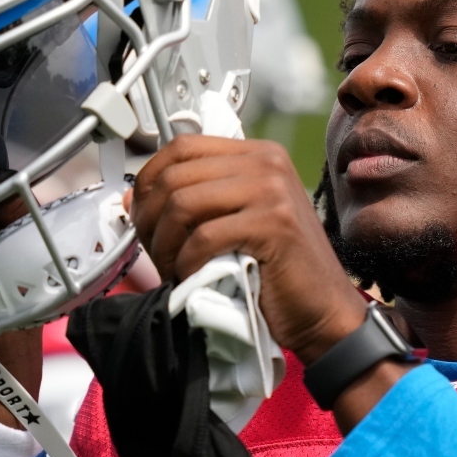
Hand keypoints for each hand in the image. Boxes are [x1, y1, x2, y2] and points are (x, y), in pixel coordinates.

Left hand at [127, 136, 371, 364]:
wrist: (324, 310)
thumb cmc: (279, 272)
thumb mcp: (233, 223)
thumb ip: (193, 203)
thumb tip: (133, 198)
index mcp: (257, 155)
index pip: (182, 146)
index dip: (149, 178)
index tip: (140, 212)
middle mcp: (266, 163)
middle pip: (176, 176)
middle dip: (150, 219)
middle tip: (154, 251)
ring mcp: (272, 191)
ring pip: (183, 204)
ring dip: (165, 244)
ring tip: (171, 267)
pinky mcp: (272, 224)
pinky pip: (204, 237)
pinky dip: (187, 262)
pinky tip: (193, 276)